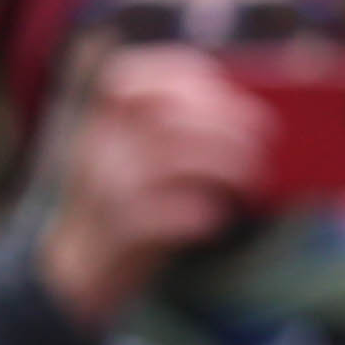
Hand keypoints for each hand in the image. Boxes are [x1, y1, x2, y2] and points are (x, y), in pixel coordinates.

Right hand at [31, 45, 265, 321]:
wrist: (80, 267)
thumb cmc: (130, 202)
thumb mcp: (136, 156)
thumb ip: (176, 129)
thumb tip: (251, 114)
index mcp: (102, 120)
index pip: (133, 77)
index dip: (186, 78)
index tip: (230, 91)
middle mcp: (99, 147)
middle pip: (165, 117)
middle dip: (225, 124)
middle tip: (263, 139)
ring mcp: (107, 189)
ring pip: (171, 159)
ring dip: (226, 165)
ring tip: (251, 179)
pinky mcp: (122, 230)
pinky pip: (169, 213)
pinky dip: (203, 211)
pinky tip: (217, 215)